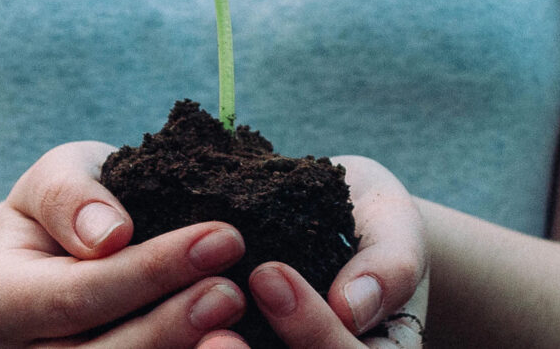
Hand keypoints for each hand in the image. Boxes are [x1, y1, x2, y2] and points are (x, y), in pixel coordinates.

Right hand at [0, 141, 247, 347]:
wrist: (69, 241)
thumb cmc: (69, 201)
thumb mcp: (59, 174)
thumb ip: (70, 196)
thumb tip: (108, 234)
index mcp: (2, 299)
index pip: (79, 295)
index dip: (152, 271)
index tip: (222, 237)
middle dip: (173, 324)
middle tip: (233, 292)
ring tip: (235, 323)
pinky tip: (228, 342)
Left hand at [197, 155, 428, 348]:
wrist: (341, 223)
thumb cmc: (375, 226)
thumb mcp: (395, 230)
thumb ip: (391, 266)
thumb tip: (352, 308)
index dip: (314, 332)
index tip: (269, 273)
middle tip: (216, 338)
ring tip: (196, 341)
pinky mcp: (244, 347)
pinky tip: (164, 340)